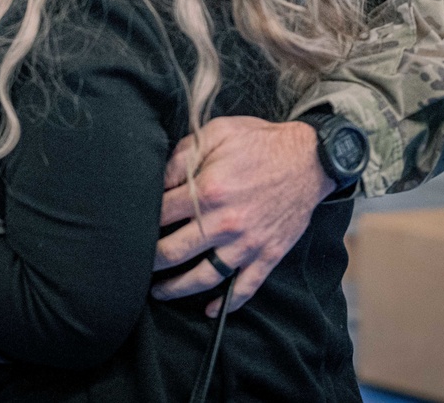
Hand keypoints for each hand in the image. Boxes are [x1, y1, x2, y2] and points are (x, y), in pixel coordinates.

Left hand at [152, 117, 333, 315]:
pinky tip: (209, 309)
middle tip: (135, 262)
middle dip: (150, 260)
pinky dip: (225, 304)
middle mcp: (224, 222)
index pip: (161, 213)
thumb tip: (157, 177)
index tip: (134, 222)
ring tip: (159, 291)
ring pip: (203, 277)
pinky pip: (244, 288)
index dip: (144, 217)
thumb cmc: (260, 142)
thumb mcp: (216, 133)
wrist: (309, 159)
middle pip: (173, 252)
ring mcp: (246, 243)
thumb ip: (183, 155)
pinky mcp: (267, 255)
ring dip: (176, 288)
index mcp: (208, 190)